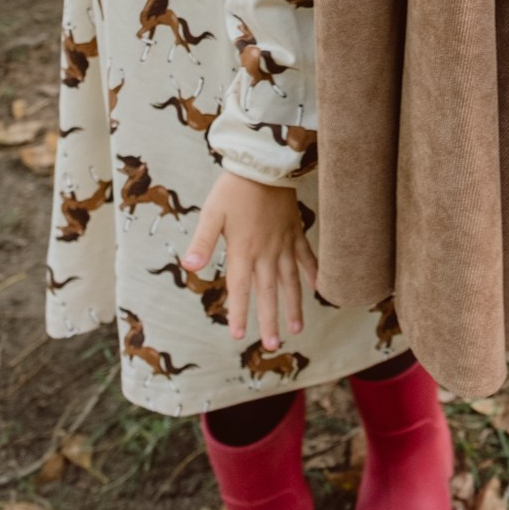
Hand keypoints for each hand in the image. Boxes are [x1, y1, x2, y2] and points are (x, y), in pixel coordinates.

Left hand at [182, 173, 316, 350]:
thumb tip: (189, 268)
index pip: (240, 288)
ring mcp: (283, 243)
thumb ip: (202, 242)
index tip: (239, 335)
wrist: (264, 164)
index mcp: (244, 250)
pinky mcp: (295, 232)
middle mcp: (266, 252)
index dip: (240, 312)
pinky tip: (319, 288)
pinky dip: (313, 273)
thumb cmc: (234, 189)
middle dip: (270, 320)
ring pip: (290, 281)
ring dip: (294, 305)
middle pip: (268, 292)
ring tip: (298, 328)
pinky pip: (307, 257)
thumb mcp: (212, 213)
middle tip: (274, 345)